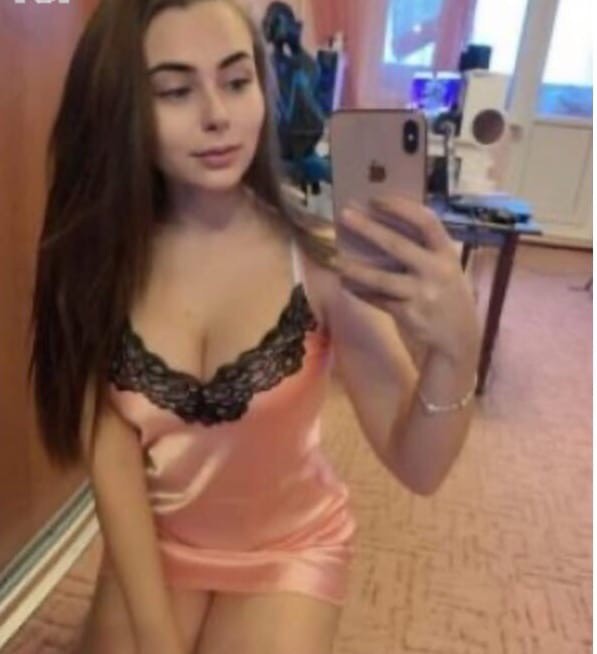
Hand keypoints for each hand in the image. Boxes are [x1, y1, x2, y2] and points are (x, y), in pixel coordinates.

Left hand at [335, 194, 480, 364]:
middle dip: (368, 228)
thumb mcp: (446, 269)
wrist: (460, 339)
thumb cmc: (448, 296)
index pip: (426, 221)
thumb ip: (424, 252)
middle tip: (344, 215)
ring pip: (380, 278)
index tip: (376, 199)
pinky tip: (345, 285)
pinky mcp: (409, 315)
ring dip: (354, 268)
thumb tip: (381, 229)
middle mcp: (436, 271)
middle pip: (397, 245)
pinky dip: (361, 292)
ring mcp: (422, 294)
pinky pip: (378, 300)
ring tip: (334, 259)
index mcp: (447, 254)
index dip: (401, 207)